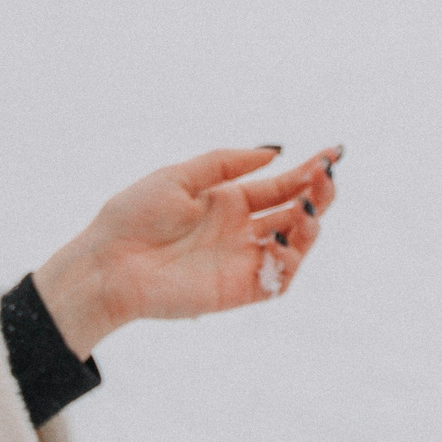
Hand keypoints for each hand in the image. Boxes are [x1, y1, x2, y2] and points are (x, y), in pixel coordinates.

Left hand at [32, 145, 340, 355]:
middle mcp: (239, 229)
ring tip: (310, 208)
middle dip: (318, 193)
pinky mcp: (238, 289)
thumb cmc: (134, 215)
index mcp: (227, 200)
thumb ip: (226, 164)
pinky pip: (278, 278)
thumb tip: (275, 152)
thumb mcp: (179, 176)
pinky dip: (291, 260)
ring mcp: (241, 259)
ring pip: (294, 244)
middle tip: (327, 176)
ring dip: (311, 225)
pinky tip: (286, 240)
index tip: (332, 153)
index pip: (280, 185)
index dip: (309, 171)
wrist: (108, 263)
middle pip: (295, 211)